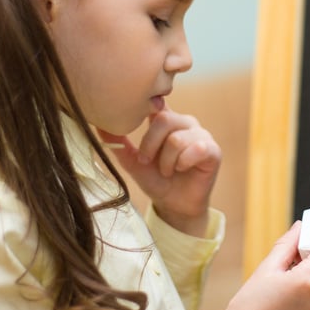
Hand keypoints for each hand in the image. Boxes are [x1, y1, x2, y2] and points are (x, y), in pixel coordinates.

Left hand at [98, 105, 220, 236]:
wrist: (174, 205)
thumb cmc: (156, 180)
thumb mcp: (132, 161)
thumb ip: (119, 143)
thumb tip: (96, 124)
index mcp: (167, 120)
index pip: (157, 104)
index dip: (147, 106)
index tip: (134, 116)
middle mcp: (185, 123)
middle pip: (164, 119)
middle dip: (150, 145)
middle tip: (147, 161)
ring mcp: (201, 135)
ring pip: (177, 139)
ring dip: (167, 161)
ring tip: (168, 171)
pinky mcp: (213, 150)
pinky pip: (196, 149)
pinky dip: (183, 162)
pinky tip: (183, 169)